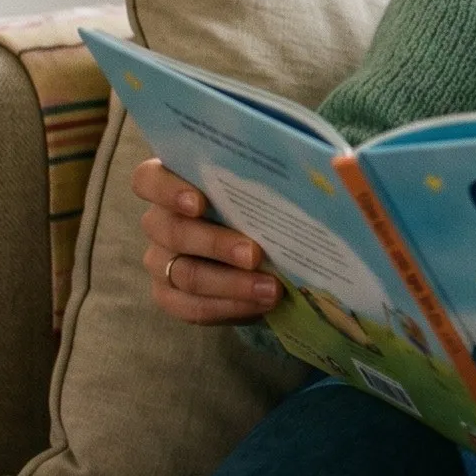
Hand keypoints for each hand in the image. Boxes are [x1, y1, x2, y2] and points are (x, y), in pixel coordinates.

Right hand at [135, 156, 280, 325]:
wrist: (257, 254)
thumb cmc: (257, 208)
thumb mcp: (260, 191)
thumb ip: (267, 181)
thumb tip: (326, 168)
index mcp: (172, 183)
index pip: (149, 179)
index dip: (168, 190)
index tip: (200, 202)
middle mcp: (159, 221)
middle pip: (171, 230)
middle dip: (216, 243)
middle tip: (255, 253)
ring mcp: (160, 260)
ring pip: (184, 273)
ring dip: (230, 283)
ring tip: (270, 288)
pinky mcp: (169, 295)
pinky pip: (190, 306)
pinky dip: (228, 306)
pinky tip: (259, 305)